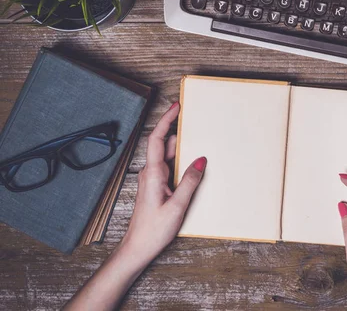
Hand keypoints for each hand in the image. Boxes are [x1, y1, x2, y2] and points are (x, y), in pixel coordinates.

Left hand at [120, 102, 206, 264]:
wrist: (137, 248)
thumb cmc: (153, 230)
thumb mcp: (177, 205)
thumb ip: (190, 181)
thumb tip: (201, 160)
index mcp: (153, 173)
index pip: (159, 139)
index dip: (166, 120)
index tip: (176, 106)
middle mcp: (150, 172)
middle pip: (164, 144)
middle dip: (178, 130)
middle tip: (194, 120)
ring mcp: (152, 179)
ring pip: (168, 156)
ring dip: (181, 148)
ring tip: (199, 141)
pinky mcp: (156, 187)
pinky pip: (169, 168)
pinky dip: (180, 161)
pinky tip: (192, 165)